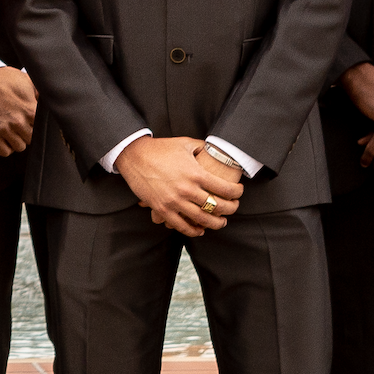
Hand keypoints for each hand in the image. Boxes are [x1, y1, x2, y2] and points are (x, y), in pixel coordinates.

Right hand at [0, 66, 37, 155]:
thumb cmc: (4, 78)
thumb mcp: (26, 81)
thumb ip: (38, 92)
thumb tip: (46, 99)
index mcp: (30, 110)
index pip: (42, 129)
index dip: (37, 125)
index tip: (32, 122)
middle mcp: (18, 122)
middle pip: (31, 140)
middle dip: (27, 134)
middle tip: (22, 127)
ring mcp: (4, 129)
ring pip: (19, 147)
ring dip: (17, 141)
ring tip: (13, 133)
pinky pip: (4, 151)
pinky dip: (5, 147)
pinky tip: (4, 138)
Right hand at [120, 136, 241, 234]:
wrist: (134, 155)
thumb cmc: (161, 148)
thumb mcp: (185, 143)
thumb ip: (203, 147)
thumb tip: (216, 149)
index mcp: (196, 173)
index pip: (225, 189)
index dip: (237, 192)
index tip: (239, 192)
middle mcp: (187, 189)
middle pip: (218, 206)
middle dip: (231, 209)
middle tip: (234, 207)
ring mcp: (174, 202)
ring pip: (203, 220)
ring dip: (216, 223)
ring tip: (222, 221)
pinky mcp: (162, 209)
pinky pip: (182, 226)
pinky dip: (194, 231)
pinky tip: (201, 229)